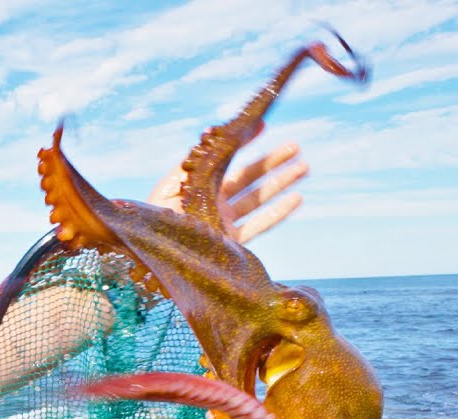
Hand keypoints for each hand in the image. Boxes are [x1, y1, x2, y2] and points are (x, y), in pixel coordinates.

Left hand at [146, 129, 308, 244]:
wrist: (152, 252)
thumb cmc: (153, 218)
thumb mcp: (172, 184)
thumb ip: (193, 160)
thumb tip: (214, 132)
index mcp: (200, 187)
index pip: (228, 162)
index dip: (245, 144)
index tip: (263, 126)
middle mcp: (214, 203)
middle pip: (249, 178)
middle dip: (272, 162)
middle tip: (295, 147)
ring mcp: (224, 223)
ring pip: (259, 198)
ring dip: (281, 182)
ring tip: (304, 166)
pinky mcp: (231, 243)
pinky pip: (260, 225)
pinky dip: (279, 212)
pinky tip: (297, 198)